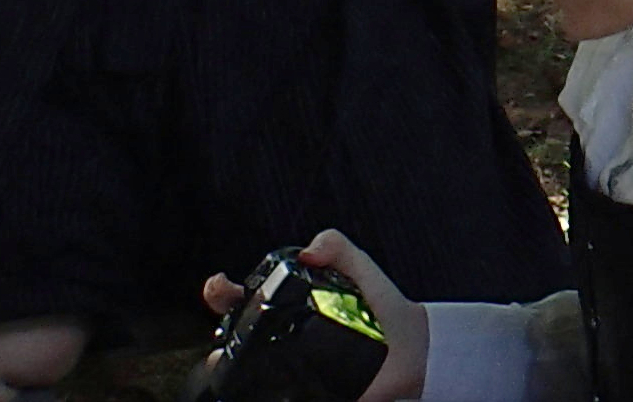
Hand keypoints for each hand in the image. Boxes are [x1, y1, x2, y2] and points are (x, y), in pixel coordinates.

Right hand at [200, 231, 426, 401]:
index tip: (222, 287)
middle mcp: (282, 336)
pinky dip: (265, 393)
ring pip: (249, 372)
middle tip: (224, 325)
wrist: (411, 347)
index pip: (241, 297)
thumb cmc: (380, 304)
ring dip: (230, 367)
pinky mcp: (310, 392)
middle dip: (221, 327)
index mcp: (287, 303)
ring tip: (226, 360)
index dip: (222, 291)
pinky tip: (261, 389)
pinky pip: (281, 395)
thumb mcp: (357, 265)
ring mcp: (290, 368)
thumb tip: (308, 251)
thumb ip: (334, 245)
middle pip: (235, 335)